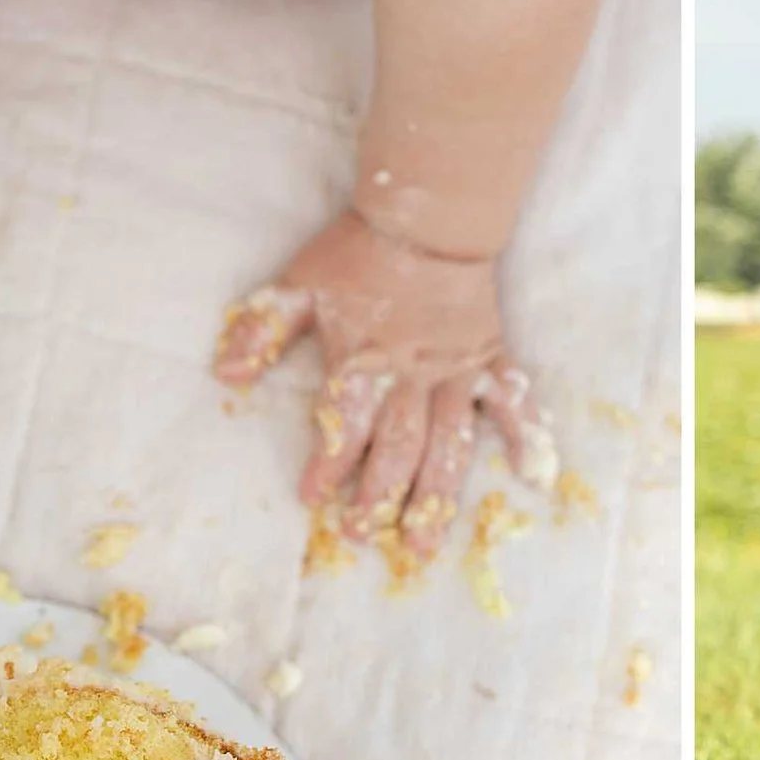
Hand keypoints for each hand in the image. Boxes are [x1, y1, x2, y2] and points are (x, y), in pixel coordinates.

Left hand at [212, 208, 555, 560]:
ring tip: (424, 544)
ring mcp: (457, 372)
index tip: (311, 498)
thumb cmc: (357, 254)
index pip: (344, 423)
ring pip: (449, 443)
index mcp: (364, 360)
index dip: (327, 463)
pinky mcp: (490, 360)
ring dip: (436, 496)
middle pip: (397, 446)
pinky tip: (533, 477)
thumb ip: (261, 330)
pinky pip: (513, 404)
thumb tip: (226, 374)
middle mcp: (413, 376)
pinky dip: (526, 438)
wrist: (428, 216)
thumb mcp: (297, 285)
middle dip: (378, 495)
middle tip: (363, 535)